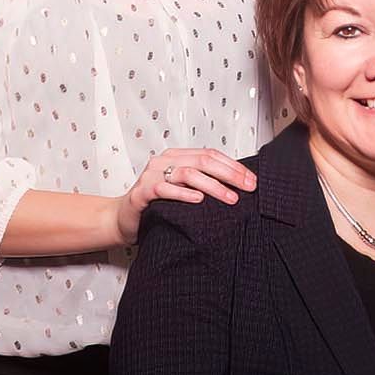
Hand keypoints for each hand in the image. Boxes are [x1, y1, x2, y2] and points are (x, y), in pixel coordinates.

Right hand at [111, 148, 257, 243]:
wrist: (122, 219)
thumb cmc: (156, 205)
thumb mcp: (182, 189)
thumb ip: (203, 182)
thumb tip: (238, 185)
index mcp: (176, 156)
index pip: (211, 155)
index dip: (234, 166)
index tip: (252, 181)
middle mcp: (164, 161)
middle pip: (203, 161)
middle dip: (230, 174)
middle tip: (248, 188)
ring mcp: (151, 175)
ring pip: (188, 173)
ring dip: (213, 185)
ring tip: (230, 198)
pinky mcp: (142, 192)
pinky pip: (164, 189)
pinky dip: (183, 194)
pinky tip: (198, 201)